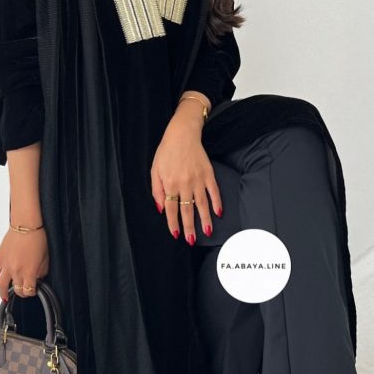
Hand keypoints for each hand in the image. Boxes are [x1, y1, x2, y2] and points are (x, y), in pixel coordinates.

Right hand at [0, 227, 49, 299]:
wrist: (26, 225)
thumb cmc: (37, 238)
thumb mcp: (46, 258)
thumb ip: (42, 271)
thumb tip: (38, 278)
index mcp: (29, 272)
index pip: (28, 291)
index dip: (31, 293)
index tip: (33, 290)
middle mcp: (16, 271)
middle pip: (17, 290)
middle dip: (21, 293)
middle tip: (23, 291)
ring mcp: (6, 265)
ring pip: (1, 285)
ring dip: (3, 293)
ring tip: (5, 296)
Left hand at [150, 112, 221, 244]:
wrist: (182, 134)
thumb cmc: (166, 152)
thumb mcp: (154, 170)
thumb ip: (156, 190)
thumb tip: (161, 208)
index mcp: (170, 184)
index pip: (171, 209)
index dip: (173, 223)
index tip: (176, 234)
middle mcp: (185, 184)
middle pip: (187, 210)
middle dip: (189, 227)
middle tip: (191, 240)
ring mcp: (198, 179)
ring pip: (202, 204)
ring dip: (205, 219)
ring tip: (207, 232)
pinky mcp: (208, 174)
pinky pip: (214, 191)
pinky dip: (217, 202)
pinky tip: (218, 213)